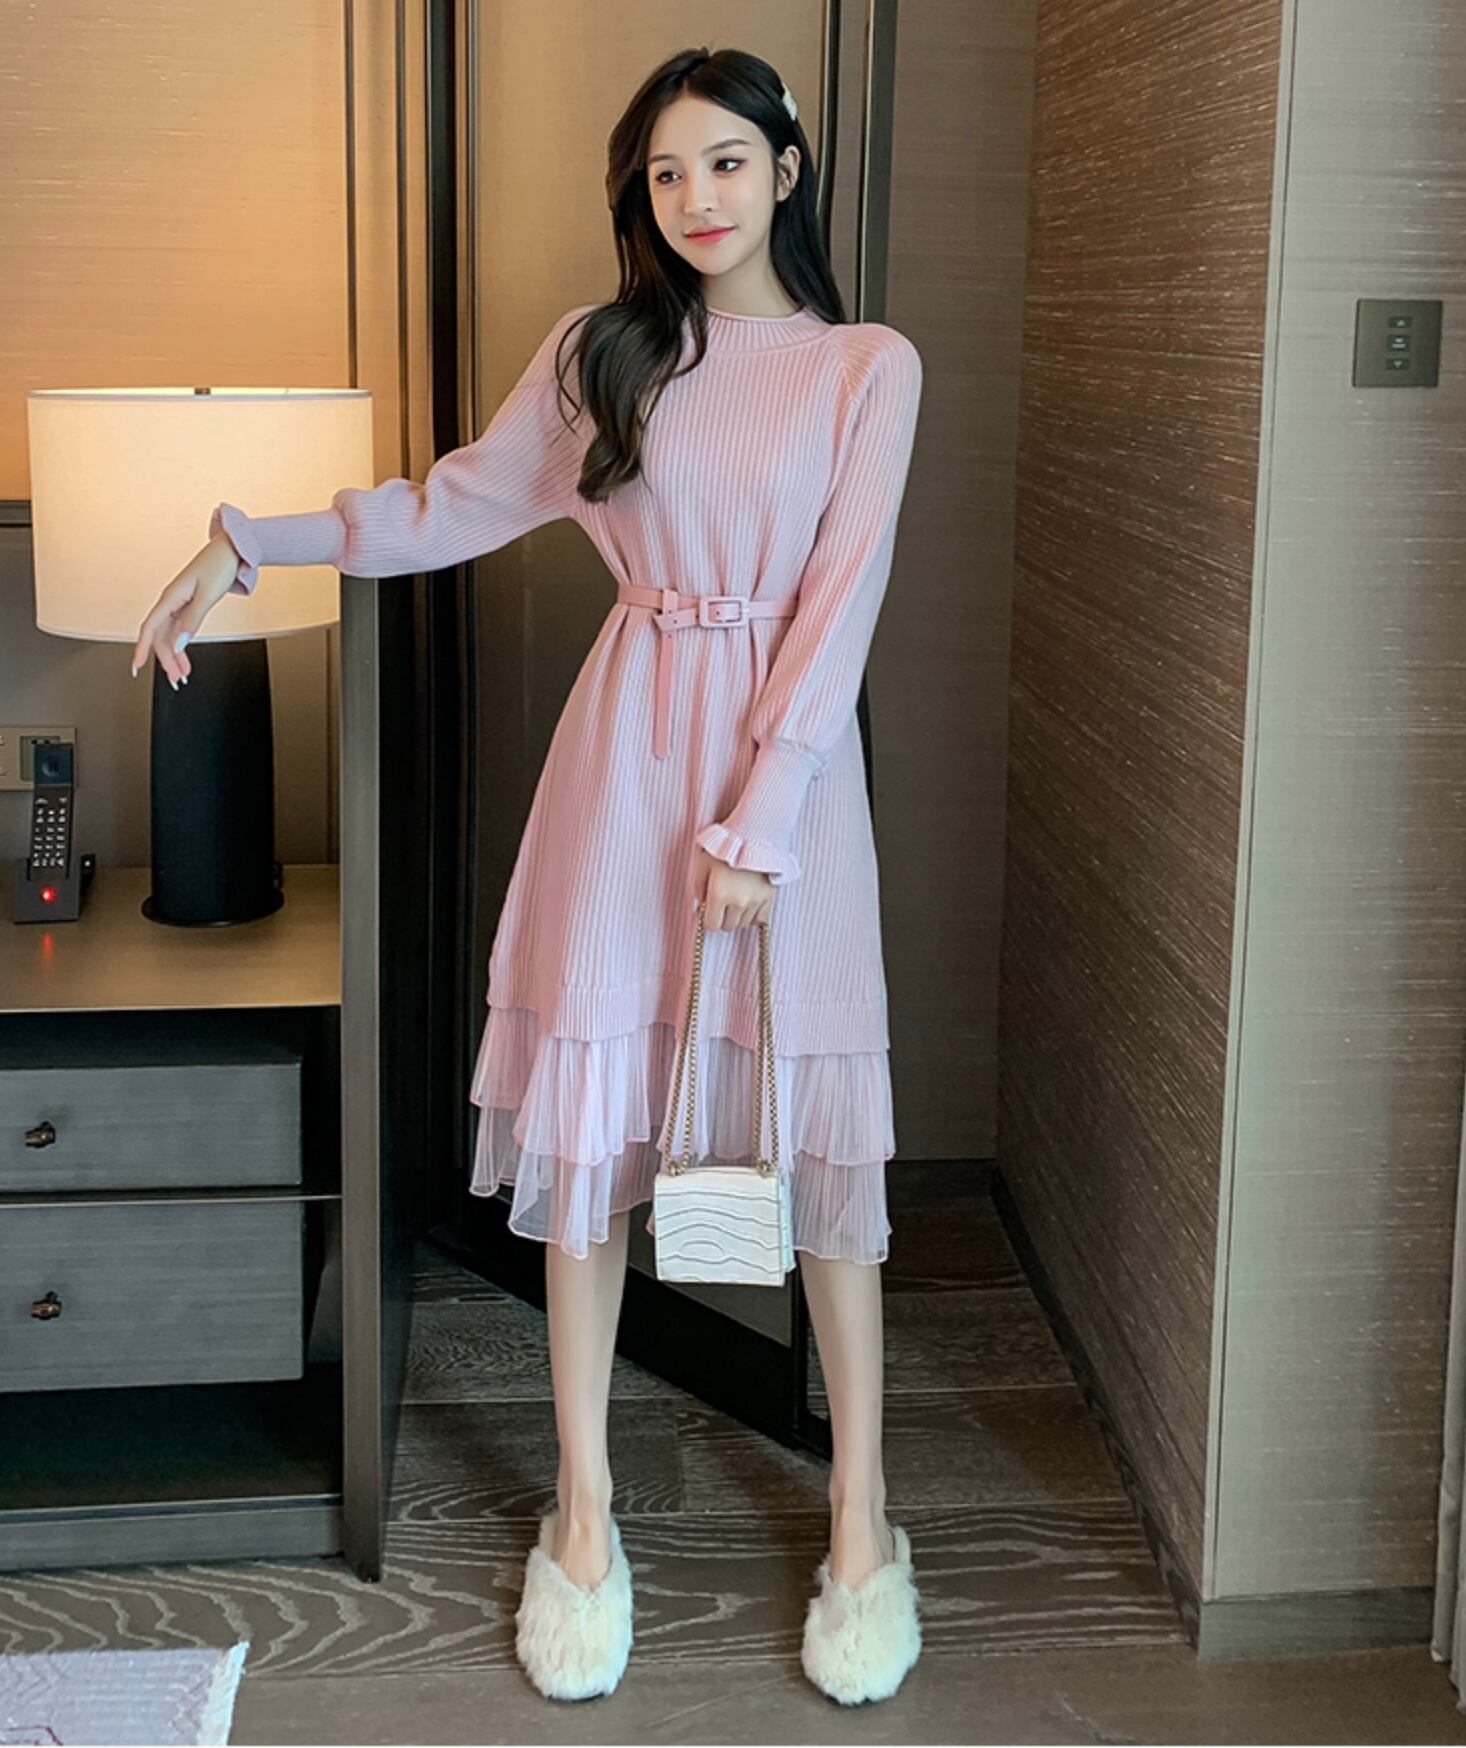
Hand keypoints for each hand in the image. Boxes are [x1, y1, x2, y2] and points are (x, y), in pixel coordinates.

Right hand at [129, 531, 239, 686]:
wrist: (232, 551)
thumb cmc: (219, 566)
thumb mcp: (207, 596)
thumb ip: (193, 621)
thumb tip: (180, 643)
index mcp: (170, 597)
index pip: (150, 628)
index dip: (142, 648)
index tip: (138, 666)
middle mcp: (170, 602)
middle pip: (161, 636)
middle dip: (166, 660)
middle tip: (176, 680)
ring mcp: (179, 604)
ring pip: (170, 635)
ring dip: (175, 656)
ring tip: (182, 675)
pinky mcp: (188, 606)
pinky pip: (179, 629)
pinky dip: (182, 645)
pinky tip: (185, 658)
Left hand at [692, 844, 775, 930]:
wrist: (754, 833)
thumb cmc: (725, 845)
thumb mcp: (702, 862)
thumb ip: (697, 887)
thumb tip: (701, 904)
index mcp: (719, 895)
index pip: (711, 925)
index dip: (708, 919)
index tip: (708, 911)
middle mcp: (738, 902)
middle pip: (727, 926)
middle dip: (722, 918)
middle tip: (721, 905)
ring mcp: (756, 901)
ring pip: (743, 923)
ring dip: (737, 916)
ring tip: (735, 901)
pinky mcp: (769, 897)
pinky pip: (760, 919)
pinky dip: (753, 916)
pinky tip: (748, 906)